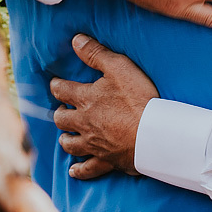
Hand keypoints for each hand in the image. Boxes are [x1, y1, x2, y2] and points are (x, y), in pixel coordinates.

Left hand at [50, 34, 158, 178]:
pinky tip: (74, 171)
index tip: (56, 84)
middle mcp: (84, 123)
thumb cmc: (138, 99)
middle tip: (63, 110)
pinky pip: (88, 168)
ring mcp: (94, 144)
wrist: (155, 134)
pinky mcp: (106, 160)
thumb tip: (75, 40)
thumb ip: (96, 53)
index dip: (57, 86)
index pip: (62, 90)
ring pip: (70, 143)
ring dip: (66, 138)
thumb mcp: (119, 67)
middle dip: (60, 113)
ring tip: (66, 134)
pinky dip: (79, 170)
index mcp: (86, 99)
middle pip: (62, 119)